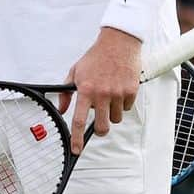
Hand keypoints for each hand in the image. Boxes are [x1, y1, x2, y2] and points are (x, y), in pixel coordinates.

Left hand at [59, 27, 140, 154]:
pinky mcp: (131, 91)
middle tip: (99, 125)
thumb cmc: (96, 57)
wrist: (118, 43)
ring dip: (112, 113)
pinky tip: (118, 90)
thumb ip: (66, 92)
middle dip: (100, 130)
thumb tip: (62, 108)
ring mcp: (118, 93)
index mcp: (85, 90)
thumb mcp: (75, 72)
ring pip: (116, 118)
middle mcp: (102, 94)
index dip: (77, 138)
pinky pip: (126, 108)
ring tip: (109, 96)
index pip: (79, 120)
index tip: (76, 149)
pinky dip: (122, 103)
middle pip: (102, 126)